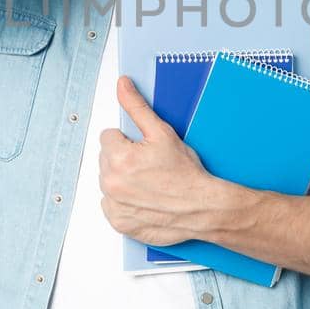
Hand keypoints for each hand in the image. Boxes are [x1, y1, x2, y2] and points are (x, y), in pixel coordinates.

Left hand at [98, 75, 232, 246]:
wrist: (202, 209)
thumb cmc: (186, 174)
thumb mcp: (163, 133)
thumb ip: (137, 107)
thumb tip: (123, 86)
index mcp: (119, 158)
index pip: (108, 137)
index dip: (128, 141)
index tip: (144, 150)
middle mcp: (112, 183)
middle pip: (106, 159)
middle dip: (123, 159)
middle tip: (149, 166)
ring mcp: (114, 205)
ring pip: (108, 181)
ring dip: (122, 180)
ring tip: (148, 183)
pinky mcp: (119, 222)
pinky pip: (111, 205)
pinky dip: (124, 202)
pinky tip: (144, 198)